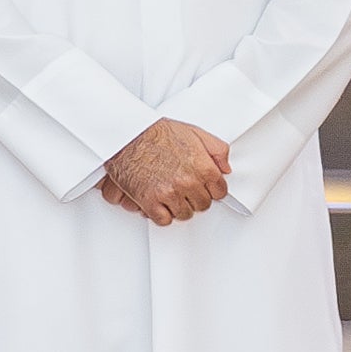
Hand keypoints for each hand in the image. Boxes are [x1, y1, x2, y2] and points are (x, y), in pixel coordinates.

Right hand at [95, 115, 231, 224]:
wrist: (125, 134)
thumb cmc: (155, 132)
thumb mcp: (193, 132)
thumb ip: (217, 149)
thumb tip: (225, 168)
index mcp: (203, 167)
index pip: (220, 192)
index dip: (211, 188)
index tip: (202, 186)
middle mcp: (188, 182)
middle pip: (202, 205)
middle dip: (194, 197)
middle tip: (184, 189)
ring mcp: (169, 193)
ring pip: (184, 214)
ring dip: (178, 207)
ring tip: (170, 195)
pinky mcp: (149, 201)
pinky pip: (163, 220)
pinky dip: (161, 214)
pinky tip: (158, 203)